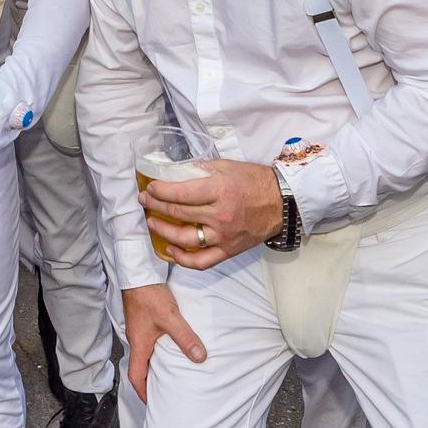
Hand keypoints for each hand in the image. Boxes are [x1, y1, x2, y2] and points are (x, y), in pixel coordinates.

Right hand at [120, 283, 206, 403]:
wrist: (137, 273)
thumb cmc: (148, 295)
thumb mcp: (170, 318)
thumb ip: (185, 338)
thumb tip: (200, 357)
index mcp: (138, 344)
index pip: (136, 376)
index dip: (143, 392)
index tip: (153, 403)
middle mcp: (136, 339)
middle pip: (140, 366)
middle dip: (150, 381)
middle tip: (164, 391)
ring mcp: (139, 329)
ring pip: (145, 353)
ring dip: (155, 365)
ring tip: (170, 372)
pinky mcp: (143, 320)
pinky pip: (149, 341)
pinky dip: (158, 350)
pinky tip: (170, 346)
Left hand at [141, 157, 284, 269]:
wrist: (283, 202)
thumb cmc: (254, 181)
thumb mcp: (226, 166)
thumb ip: (200, 170)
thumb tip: (174, 173)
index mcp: (219, 190)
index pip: (180, 193)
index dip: (159, 191)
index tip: (149, 188)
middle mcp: (220, 215)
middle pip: (178, 213)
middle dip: (155, 206)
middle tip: (144, 201)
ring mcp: (224, 235)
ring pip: (185, 238)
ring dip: (163, 231)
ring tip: (152, 223)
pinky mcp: (229, 250)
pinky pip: (202, 261)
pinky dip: (183, 259)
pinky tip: (170, 249)